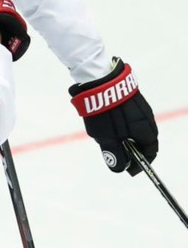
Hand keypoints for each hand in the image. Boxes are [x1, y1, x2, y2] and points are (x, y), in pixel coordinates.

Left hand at [69, 58, 157, 174]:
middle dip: (132, 149)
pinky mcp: (130, 97)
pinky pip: (130, 116)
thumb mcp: (106, 138)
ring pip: (136, 127)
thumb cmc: (104, 111)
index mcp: (146, 130)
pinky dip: (122, 124)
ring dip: (126, 135)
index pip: (149, 152)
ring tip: (109, 137)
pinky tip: (108, 122)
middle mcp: (147, 118)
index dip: (140, 163)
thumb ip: (115, 153)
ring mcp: (140, 106)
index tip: (129, 169)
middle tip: (117, 153)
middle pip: (143, 140)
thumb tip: (120, 168)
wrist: (99, 78)